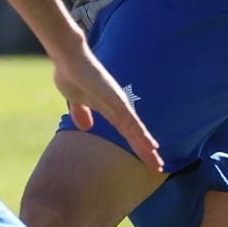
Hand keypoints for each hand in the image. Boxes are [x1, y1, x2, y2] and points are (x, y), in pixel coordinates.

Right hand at [54, 42, 164, 173]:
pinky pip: (130, 119)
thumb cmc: (71, 74)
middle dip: (146, 152)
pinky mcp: (115, 99)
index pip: (128, 133)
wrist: (68, 58)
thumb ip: (82, 112)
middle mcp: (118, 108)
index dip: (138, 146)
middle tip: (159, 168)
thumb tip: (86, 128)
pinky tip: (150, 144)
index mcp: (110, 110)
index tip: (148, 158)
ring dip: (147, 147)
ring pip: (136, 131)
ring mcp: (118, 103)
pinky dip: (140, 132)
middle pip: (136, 135)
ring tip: (158, 163)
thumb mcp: (75, 101)